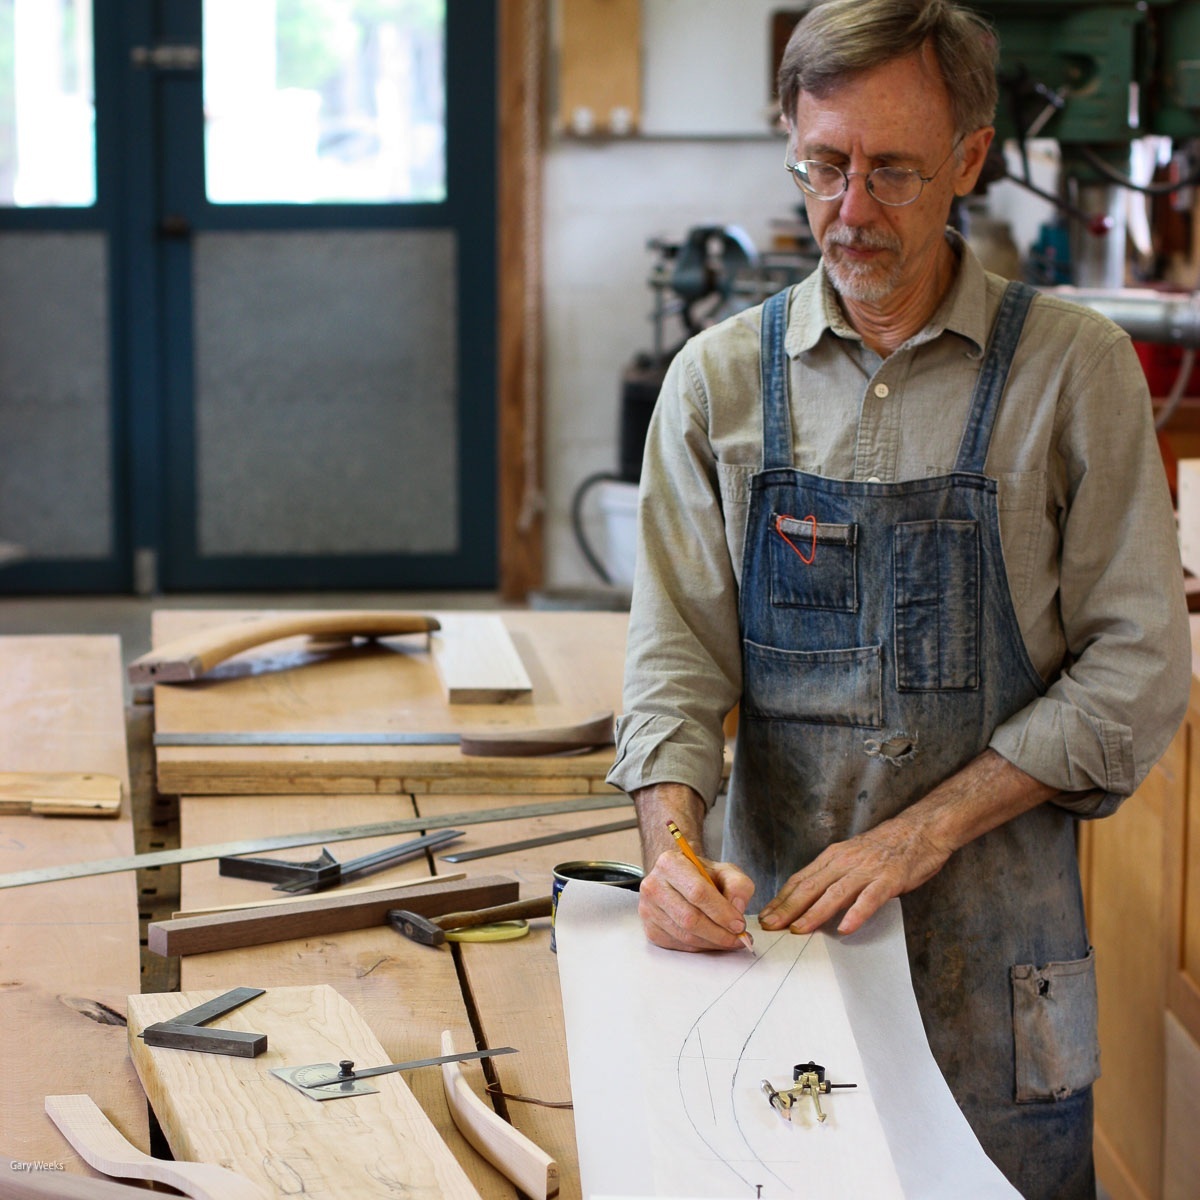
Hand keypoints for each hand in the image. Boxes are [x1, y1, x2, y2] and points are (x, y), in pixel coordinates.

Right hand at [638, 846, 755, 952]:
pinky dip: (701, 947)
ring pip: (685, 935)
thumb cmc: (701, 875)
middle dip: (719, 933)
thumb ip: (738, 885)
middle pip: (690, 918)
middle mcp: (653, 885)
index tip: (739, 924)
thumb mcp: (725, 871)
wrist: (679, 879)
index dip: (721, 912)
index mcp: (670, 863)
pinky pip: (679, 945)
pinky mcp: (650, 929)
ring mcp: (648, 909)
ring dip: (712, 942)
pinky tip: (712, 940)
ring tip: (729, 940)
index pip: (697, 892)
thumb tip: (737, 908)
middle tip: (739, 937)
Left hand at [757, 815, 951, 936]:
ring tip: (798, 930)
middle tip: (770, 926)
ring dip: (814, 913)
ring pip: (835, 894)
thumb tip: (810, 898)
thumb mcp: (851, 855)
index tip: (765, 916)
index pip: (800, 880)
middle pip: (810, 887)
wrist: (920, 829)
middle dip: (787, 908)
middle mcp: (844, 861)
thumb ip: (833, 874)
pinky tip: (845, 928)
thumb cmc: (885, 846)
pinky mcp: (889, 879)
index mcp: (833, 857)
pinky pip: (870, 898)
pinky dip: (856, 913)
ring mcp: (866, 870)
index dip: (781, 899)